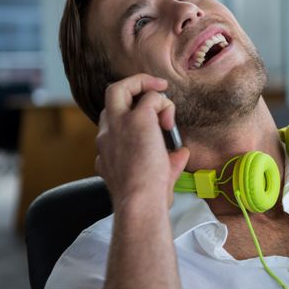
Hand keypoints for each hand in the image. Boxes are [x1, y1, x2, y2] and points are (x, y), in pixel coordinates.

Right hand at [95, 74, 189, 208]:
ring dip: (147, 88)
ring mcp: (118, 124)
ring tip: (166, 103)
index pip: (111, 121)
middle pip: (110, 95)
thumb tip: (181, 151)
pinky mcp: (136, 119)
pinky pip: (152, 97)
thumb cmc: (147, 196)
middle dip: (132, 86)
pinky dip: (165, 104)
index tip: (152, 125)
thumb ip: (168, 161)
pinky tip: (170, 123)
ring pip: (121, 87)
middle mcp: (107, 133)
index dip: (131, 117)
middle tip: (155, 91)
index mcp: (106, 149)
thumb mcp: (153, 177)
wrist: (140, 201)